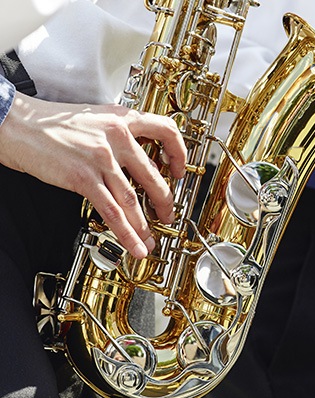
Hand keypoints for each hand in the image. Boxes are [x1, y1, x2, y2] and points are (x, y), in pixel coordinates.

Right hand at [0, 92, 186, 258]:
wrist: (15, 123)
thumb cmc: (51, 123)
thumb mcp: (95, 118)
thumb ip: (119, 135)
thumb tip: (139, 160)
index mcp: (122, 118)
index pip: (166, 130)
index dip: (179, 152)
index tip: (180, 170)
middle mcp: (117, 136)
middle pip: (154, 175)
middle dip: (165, 202)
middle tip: (168, 215)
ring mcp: (102, 158)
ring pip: (134, 199)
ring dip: (145, 225)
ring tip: (151, 240)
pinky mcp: (84, 178)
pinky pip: (112, 211)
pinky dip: (126, 232)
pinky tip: (134, 244)